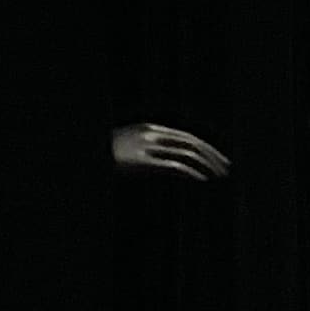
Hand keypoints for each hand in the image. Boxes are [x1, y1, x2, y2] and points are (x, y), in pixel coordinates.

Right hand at [112, 122, 230, 182]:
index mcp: (149, 129)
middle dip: (212, 155)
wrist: (83, 157)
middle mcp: (151, 134)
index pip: (186, 136)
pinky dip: (191, 172)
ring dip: (207, 165)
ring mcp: (146, 147)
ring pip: (187, 153)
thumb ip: (147, 152)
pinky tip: (202, 181)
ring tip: (219, 177)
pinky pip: (173, 165)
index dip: (206, 148)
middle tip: (227, 169)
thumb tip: (167, 163)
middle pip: (191, 142)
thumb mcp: (127, 149)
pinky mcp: (142, 161)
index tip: (219, 159)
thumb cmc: (104, 156)